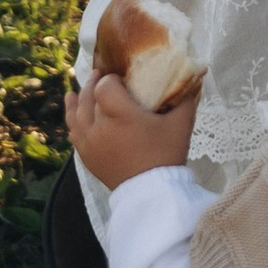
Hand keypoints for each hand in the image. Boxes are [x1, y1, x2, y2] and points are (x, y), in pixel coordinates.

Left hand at [66, 70, 196, 190]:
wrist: (151, 192)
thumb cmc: (166, 154)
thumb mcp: (181, 124)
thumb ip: (186, 97)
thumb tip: (195, 76)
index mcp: (120, 114)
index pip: (105, 86)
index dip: (111, 79)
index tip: (122, 79)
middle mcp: (99, 126)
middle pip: (88, 96)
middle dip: (94, 84)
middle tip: (102, 75)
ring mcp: (89, 142)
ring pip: (76, 114)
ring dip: (78, 99)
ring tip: (79, 90)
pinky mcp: (86, 156)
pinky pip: (74, 132)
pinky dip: (73, 119)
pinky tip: (73, 111)